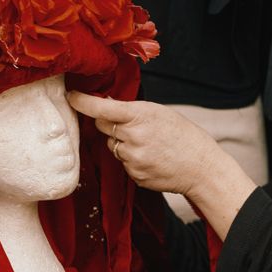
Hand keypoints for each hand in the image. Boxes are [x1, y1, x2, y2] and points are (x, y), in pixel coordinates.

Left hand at [66, 91, 216, 196]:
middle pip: (102, 127)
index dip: (82, 101)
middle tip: (133, 126)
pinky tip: (151, 158)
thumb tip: (105, 105)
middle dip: (110, 124)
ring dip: (123, 143)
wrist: (200, 166)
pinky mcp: (133, 175)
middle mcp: (131, 138)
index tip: (71, 96)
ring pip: (113, 146)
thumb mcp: (159, 112)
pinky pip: (123, 163)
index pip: (101, 108)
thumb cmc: (183, 135)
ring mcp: (131, 159)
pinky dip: (132, 160)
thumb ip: (131, 110)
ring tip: (150, 145)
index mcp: (138, 116)